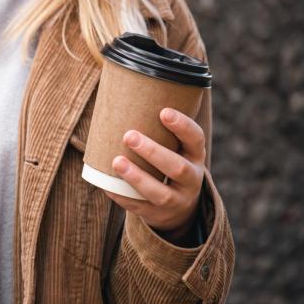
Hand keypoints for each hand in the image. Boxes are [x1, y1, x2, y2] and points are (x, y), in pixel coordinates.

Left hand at [104, 107, 205, 241]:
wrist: (180, 208)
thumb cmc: (170, 163)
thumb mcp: (176, 147)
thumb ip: (161, 127)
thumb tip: (134, 87)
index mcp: (195, 156)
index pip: (196, 139)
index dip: (182, 126)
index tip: (163, 111)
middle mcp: (191, 179)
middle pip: (176, 167)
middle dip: (153, 152)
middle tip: (129, 135)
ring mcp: (177, 200)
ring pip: (160, 193)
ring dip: (137, 177)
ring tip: (117, 161)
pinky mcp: (159, 216)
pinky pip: (140, 208)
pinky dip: (123, 196)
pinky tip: (107, 185)